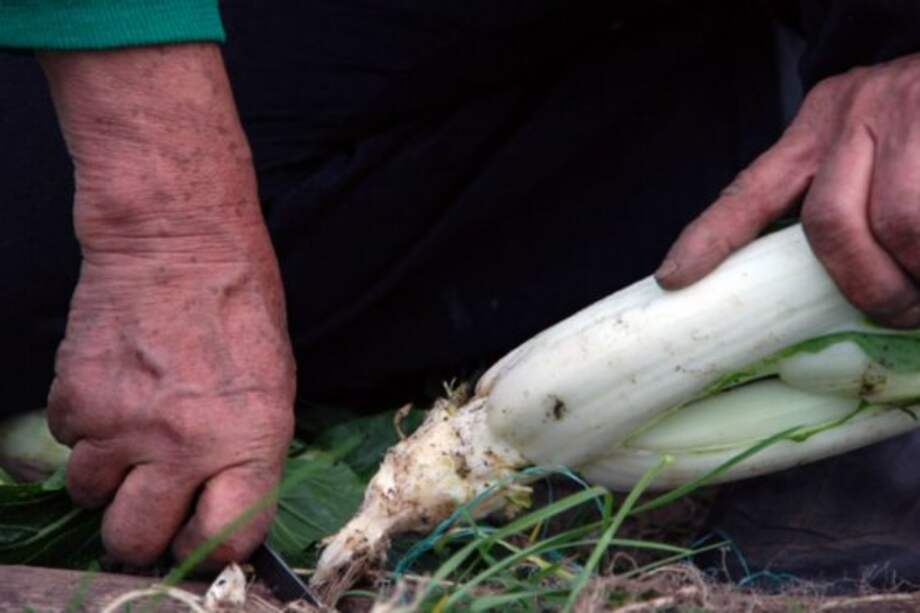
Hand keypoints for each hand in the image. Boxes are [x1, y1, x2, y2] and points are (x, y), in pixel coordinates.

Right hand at [40, 45, 295, 565]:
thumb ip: (246, 453)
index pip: (226, 542)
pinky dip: (85, 431)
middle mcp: (183, 446)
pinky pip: (67, 445)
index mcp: (249, 442)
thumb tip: (223, 503)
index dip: (212, 547)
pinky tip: (113, 391)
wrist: (178, 243)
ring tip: (134, 432)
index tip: (203, 536)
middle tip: (153, 502)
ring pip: (90, 497)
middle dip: (143, 532)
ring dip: (108, 476)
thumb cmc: (240, 308)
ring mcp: (121, 426)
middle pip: (137, 540)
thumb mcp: (273, 386)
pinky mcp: (74, 399)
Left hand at [656, 52, 919, 327]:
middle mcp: (846, 118)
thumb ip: (840, 195)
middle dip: (865, 285)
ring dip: (915, 274)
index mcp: (812, 133)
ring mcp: (898, 113)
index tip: (673, 276)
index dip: (710, 238)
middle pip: (829, 223)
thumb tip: (834, 283)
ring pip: (897, 222)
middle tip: (897, 312)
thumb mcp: (869, 144)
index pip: (749, 191)